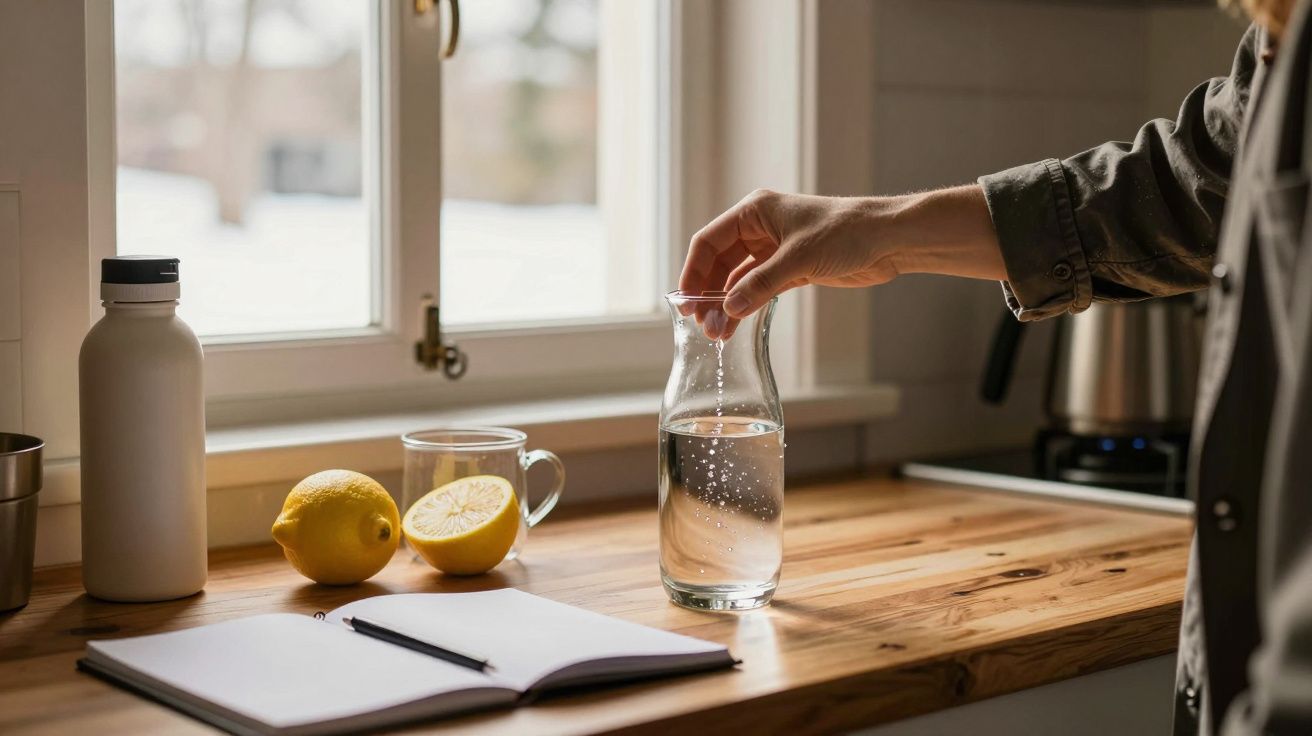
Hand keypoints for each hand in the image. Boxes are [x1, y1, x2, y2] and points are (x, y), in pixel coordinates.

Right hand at [677, 186, 1003, 338]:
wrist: (888, 240)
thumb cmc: (846, 233)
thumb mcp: (798, 260)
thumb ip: (760, 285)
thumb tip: (728, 309)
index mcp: (755, 212)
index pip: (709, 242)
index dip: (693, 272)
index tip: (684, 302)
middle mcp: (760, 229)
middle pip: (719, 263)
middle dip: (709, 294)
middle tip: (703, 326)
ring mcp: (774, 250)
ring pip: (737, 279)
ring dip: (726, 304)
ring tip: (718, 334)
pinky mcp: (791, 269)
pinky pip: (757, 289)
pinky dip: (745, 305)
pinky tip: (735, 325)